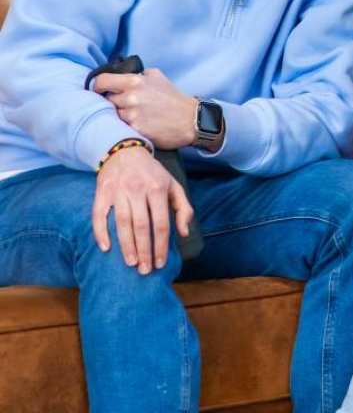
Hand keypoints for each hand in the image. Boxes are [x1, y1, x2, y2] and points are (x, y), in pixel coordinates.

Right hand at [92, 146, 193, 273]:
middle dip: (144, 250)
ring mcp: (119, 191)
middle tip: (145, 270)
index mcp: (158, 188)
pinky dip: (100, 233)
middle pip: (142, 226)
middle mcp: (138, 190)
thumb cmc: (152, 173)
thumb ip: (183, 207)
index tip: (160, 262)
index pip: (161, 222)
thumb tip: (184, 232)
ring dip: (126, 246)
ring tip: (131, 263)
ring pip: (122, 223)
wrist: (126, 151)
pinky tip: (105, 248)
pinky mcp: (102, 193)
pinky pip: (99, 216)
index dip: (161, 245)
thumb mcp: (173, 185)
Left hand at [94, 68, 195, 148]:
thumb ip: (138, 74)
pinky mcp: (134, 130)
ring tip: (131, 116)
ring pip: (111, 115)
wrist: (190, 120)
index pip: (101, 81)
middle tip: (122, 104)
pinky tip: (136, 125)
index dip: (96, 86)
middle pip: (105, 100)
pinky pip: (120, 127)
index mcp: (135, 81)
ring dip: (118, 115)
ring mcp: (131, 115)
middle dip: (111, 102)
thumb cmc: (173, 98)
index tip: (99, 90)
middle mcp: (130, 97)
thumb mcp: (157, 76)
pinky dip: (125, 126)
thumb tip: (122, 76)